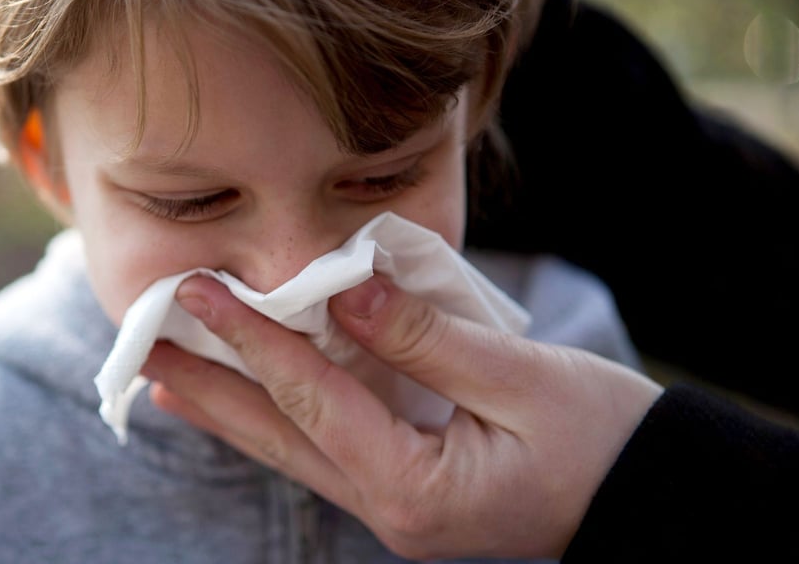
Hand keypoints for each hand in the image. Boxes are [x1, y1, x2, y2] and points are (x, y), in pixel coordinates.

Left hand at [143, 274, 662, 559]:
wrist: (657, 502)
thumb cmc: (610, 444)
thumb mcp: (522, 381)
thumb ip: (425, 337)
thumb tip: (346, 288)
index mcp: (418, 490)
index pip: (313, 401)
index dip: (252, 341)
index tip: (197, 292)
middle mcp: (392, 510)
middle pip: (281, 440)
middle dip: (210, 389)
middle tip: (141, 347)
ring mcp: (399, 508)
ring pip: (297, 450)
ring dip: (234, 409)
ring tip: (171, 376)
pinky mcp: (412, 490)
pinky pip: (328, 450)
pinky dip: (283, 416)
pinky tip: (254, 399)